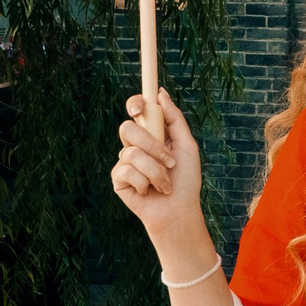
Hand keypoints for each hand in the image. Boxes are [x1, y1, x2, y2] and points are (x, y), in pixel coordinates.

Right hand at [110, 93, 213, 276]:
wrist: (179, 211)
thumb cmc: (186, 180)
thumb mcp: (187, 146)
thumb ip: (174, 119)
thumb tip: (161, 94)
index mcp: (152, 133)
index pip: (136, 110)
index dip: (134, 103)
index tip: (139, 107)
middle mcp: (136, 145)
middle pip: (128, 128)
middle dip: (152, 145)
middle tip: (169, 161)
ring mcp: (125, 162)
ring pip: (131, 152)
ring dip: (156, 170)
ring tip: (165, 183)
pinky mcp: (118, 179)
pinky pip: (126, 170)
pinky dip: (144, 182)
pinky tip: (150, 191)